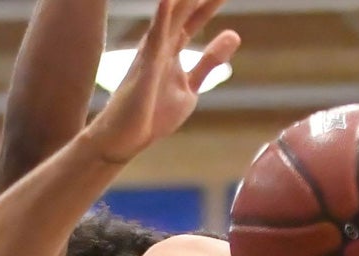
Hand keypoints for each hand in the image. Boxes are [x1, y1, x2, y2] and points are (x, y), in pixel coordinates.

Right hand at [84, 0, 240, 162]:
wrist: (125, 139)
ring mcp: (151, 53)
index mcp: (170, 49)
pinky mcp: (145, 67)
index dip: (209, 3)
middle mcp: (159, 45)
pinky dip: (163, 17)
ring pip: (170, 16)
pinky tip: (170, 0)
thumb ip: (209, 62)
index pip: (194, 18)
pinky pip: (155, 38)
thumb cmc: (152, 114)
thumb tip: (234, 35)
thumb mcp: (190, 86)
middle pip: (183, 10)